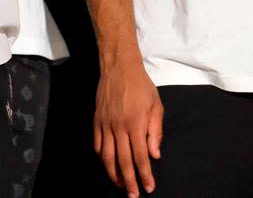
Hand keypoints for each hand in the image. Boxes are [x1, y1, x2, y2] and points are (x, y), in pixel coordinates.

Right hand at [94, 58, 162, 196]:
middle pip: (122, 161)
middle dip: (129, 181)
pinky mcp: (96, 120)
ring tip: (119, 185)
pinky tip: (107, 164)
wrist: (119, 67)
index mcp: (136, 124)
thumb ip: (155, 132)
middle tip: (133, 195)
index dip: (145, 174)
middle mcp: (118, 127)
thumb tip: (154, 155)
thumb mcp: (156, 106)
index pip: (141, 156)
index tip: (148, 188)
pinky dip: (101, 157)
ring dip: (113, 174)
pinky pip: (97, 144)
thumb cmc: (141, 86)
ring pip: (107, 156)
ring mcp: (105, 124)